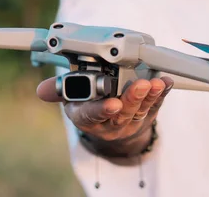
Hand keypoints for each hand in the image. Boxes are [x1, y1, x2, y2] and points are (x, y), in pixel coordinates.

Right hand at [36, 76, 173, 142]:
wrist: (110, 126)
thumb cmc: (88, 105)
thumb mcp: (70, 99)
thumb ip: (59, 90)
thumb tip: (42, 90)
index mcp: (86, 117)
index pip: (92, 115)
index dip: (102, 109)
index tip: (113, 104)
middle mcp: (109, 122)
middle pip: (122, 113)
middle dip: (132, 98)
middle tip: (140, 85)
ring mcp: (129, 120)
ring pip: (140, 109)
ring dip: (149, 95)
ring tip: (154, 83)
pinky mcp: (145, 115)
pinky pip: (155, 105)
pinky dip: (162, 93)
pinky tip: (165, 83)